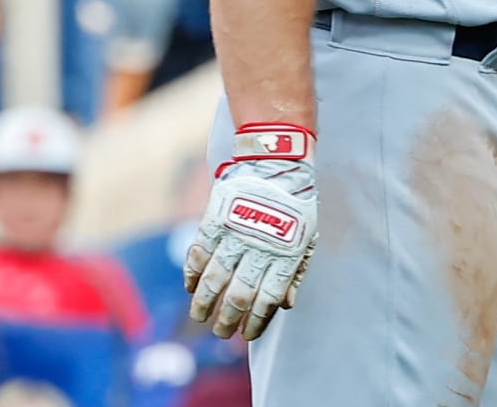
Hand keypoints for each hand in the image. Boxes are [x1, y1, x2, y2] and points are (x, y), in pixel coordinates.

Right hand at [183, 123, 318, 339]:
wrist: (276, 163)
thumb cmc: (295, 204)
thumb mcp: (306, 236)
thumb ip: (295, 271)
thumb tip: (286, 305)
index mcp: (285, 253)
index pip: (268, 298)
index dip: (256, 321)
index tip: (247, 335)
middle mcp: (259, 248)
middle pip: (239, 295)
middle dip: (228, 320)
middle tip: (222, 333)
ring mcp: (234, 235)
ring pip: (214, 279)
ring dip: (204, 303)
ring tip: (200, 318)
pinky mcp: (214, 221)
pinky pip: (198, 253)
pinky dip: (192, 273)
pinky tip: (190, 288)